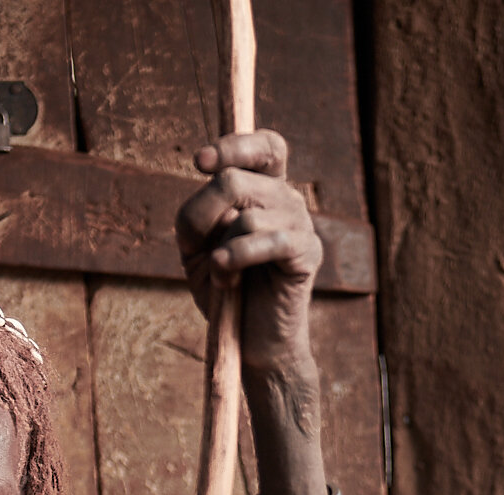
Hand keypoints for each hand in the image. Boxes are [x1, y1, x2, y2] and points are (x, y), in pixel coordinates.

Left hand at [176, 130, 322, 372]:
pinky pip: (269, 239)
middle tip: (203, 248)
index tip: (199, 162)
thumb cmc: (225, 287)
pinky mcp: (307, 254)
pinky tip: (227, 276)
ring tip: (223, 274)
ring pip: (247, 215)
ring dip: (222, 250)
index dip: (234, 145)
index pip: (265, 146)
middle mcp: (288, 200)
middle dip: (207, 214)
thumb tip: (222, 198)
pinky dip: (238, 256)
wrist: (250, 339)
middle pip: (238, 178)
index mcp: (265, 190)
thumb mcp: (195, 246)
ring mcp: (302, 225)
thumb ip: (197, 214)